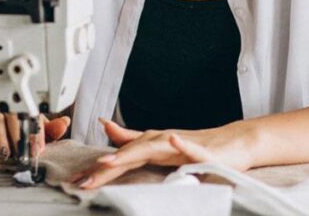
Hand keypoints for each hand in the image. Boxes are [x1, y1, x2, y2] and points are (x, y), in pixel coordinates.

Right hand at [0, 113, 69, 159]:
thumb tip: (65, 122)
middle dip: (20, 136)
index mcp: (25, 111)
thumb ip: (51, 130)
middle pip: (14, 118)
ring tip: (6, 153)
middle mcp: (9, 112)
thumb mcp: (35, 131)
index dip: (37, 133)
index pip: (33, 118)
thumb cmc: (16, 131)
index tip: (38, 149)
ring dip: (1, 138)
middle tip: (24, 154)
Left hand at [72, 118, 259, 188]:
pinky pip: (191, 148)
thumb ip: (132, 138)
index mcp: (150, 144)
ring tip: (110, 162)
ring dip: (130, 153)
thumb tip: (106, 126)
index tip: (76, 182)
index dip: (98, 170)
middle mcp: (160, 140)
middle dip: (105, 167)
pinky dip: (181, 145)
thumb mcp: (159, 146)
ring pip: (152, 147)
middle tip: (84, 180)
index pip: (120, 158)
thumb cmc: (195, 145)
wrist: (232, 143)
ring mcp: (179, 143)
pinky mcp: (202, 150)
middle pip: (129, 154)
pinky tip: (173, 140)